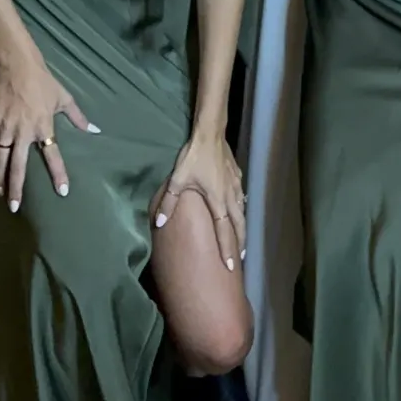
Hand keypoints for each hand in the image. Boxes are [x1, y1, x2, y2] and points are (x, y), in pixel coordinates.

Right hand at [0, 42, 96, 211]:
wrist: (18, 67)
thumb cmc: (44, 83)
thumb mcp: (64, 98)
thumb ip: (78, 118)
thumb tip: (95, 130)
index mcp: (43, 126)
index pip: (52, 154)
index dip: (58, 173)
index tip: (62, 191)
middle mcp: (24, 132)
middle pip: (18, 166)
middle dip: (16, 188)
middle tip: (14, 206)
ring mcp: (6, 128)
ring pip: (0, 159)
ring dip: (0, 178)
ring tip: (0, 193)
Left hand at [155, 132, 245, 270]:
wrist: (210, 133)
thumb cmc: (194, 157)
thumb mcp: (177, 180)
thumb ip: (169, 203)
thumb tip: (159, 224)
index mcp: (217, 201)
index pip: (224, 231)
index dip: (228, 249)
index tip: (232, 266)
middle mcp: (230, 196)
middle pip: (239, 224)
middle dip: (240, 242)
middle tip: (242, 257)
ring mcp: (235, 185)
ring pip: (242, 210)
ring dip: (241, 226)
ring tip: (241, 238)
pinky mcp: (236, 175)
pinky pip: (240, 197)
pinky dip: (240, 208)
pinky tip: (238, 208)